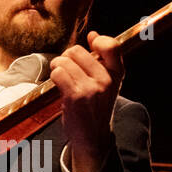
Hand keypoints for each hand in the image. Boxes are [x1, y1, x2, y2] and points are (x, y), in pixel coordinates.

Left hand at [50, 31, 123, 171]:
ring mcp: (92, 88)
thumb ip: (102, 59)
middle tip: (69, 71)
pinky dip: (54, 77)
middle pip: (77, 51)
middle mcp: (107, 80)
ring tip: (63, 79)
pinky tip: (59, 85)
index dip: (98, 41)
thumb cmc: (96, 107)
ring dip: (58, 68)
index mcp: (117, 74)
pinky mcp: (76, 96)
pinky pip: (58, 73)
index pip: (112, 45)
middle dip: (67, 58)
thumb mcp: (107, 83)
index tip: (91, 45)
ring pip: (64, 61)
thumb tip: (93, 33)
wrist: (93, 138)